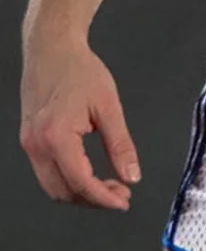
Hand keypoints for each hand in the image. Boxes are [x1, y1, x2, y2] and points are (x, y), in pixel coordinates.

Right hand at [20, 37, 139, 209]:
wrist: (52, 49)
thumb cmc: (79, 70)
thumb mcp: (109, 107)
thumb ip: (121, 145)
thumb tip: (132, 175)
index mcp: (56, 136)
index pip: (80, 182)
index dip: (104, 198)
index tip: (124, 201)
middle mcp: (36, 144)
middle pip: (63, 191)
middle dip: (93, 199)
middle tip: (122, 194)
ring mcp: (29, 143)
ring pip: (53, 186)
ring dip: (81, 192)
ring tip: (111, 185)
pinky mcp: (30, 139)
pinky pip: (47, 171)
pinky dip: (70, 179)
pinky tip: (92, 173)